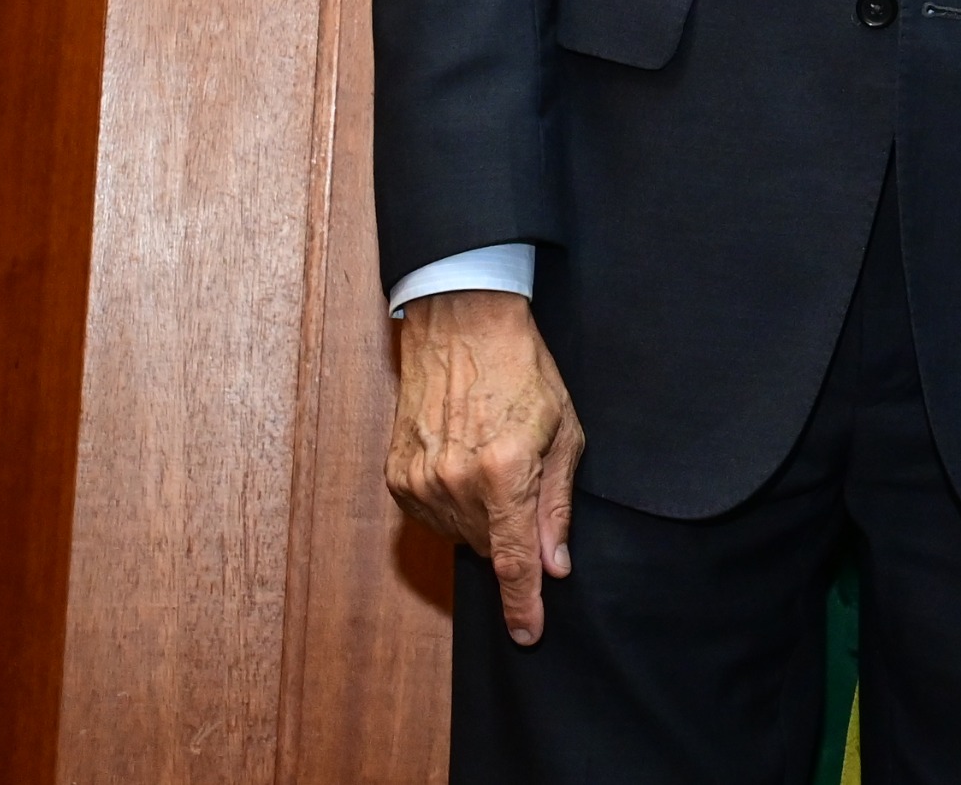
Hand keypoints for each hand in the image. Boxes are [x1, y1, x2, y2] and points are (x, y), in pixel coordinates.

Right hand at [386, 289, 584, 645]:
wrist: (461, 326)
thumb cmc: (523, 371)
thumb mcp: (564, 432)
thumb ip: (555, 505)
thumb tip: (553, 565)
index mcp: (504, 473)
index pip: (513, 560)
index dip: (523, 603)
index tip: (529, 634)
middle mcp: (455, 483)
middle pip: (488, 548)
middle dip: (513, 536)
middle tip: (524, 486)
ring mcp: (419, 481)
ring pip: (459, 535)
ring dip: (482, 519)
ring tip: (494, 463)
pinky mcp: (396, 476)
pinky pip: (430, 516)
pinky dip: (453, 505)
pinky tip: (465, 465)